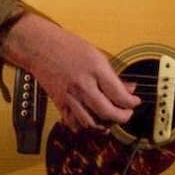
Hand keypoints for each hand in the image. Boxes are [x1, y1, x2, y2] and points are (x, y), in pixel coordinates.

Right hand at [0, 12, 139, 131]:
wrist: (39, 47)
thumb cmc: (68, 46)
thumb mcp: (97, 55)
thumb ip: (113, 75)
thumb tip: (129, 89)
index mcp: (95, 70)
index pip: (119, 95)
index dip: (131, 103)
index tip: (135, 102)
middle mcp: (82, 85)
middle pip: (107, 112)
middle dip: (122, 117)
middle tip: (126, 113)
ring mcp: (70, 97)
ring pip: (91, 123)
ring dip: (104, 126)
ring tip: (110, 120)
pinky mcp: (59, 104)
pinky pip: (73, 124)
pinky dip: (84, 127)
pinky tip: (91, 121)